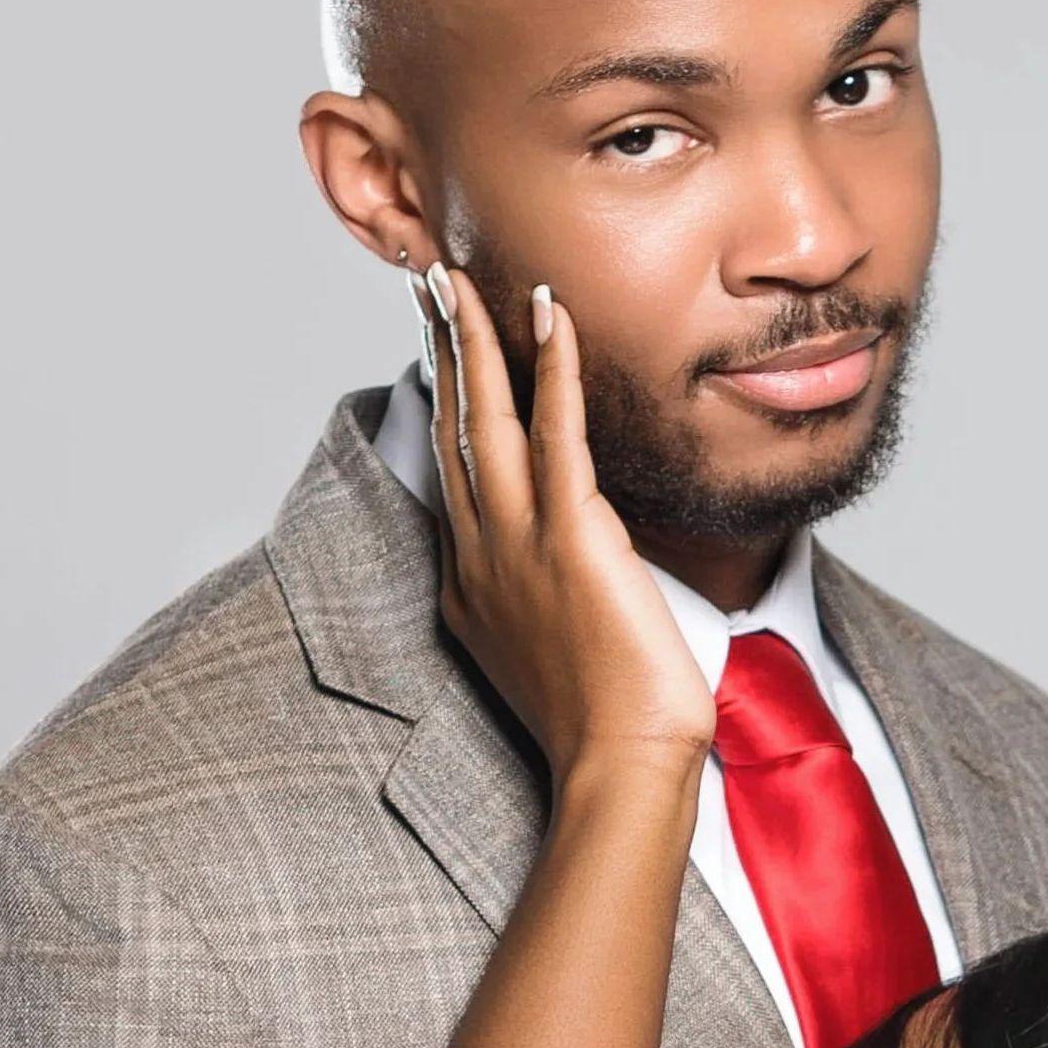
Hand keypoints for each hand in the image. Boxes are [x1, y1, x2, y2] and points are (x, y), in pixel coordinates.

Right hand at [416, 265, 716, 783]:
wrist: (619, 766)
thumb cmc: (604, 726)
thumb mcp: (548, 654)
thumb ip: (539, 599)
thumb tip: (563, 566)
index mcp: (473, 585)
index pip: (453, 474)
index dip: (442, 405)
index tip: (437, 353)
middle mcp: (482, 555)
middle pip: (451, 432)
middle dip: (438, 353)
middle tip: (427, 288)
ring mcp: (519, 543)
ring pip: (485, 419)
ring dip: (473, 340)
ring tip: (461, 281)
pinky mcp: (571, 537)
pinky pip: (556, 430)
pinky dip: (552, 364)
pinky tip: (548, 312)